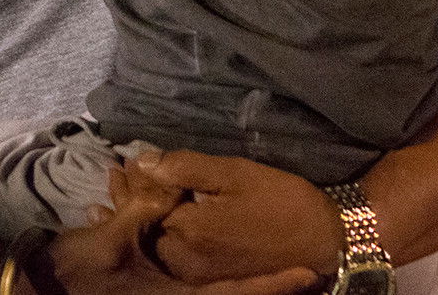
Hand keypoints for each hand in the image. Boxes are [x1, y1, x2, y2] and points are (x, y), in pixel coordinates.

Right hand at [32, 164, 321, 294]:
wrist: (44, 290)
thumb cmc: (80, 273)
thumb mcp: (113, 241)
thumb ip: (145, 212)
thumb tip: (173, 186)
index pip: (237, 294)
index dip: (274, 286)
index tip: (307, 276)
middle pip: (228, 291)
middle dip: (261, 279)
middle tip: (299, 263)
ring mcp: (166, 292)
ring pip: (207, 281)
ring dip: (234, 268)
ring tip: (269, 255)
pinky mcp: (152, 286)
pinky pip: (182, 273)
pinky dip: (195, 258)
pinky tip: (193, 238)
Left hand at [129, 150, 342, 283]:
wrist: (324, 243)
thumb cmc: (283, 202)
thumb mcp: (235, 173)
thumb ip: (186, 167)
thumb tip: (143, 159)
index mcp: (187, 229)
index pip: (145, 199)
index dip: (134, 178)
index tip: (122, 161)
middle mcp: (183, 258)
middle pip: (144, 224)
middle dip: (128, 196)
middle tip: (113, 174)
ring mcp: (194, 273)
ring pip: (155, 239)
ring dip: (140, 214)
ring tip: (122, 191)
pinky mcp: (208, 278)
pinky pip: (170, 253)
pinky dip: (158, 232)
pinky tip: (152, 218)